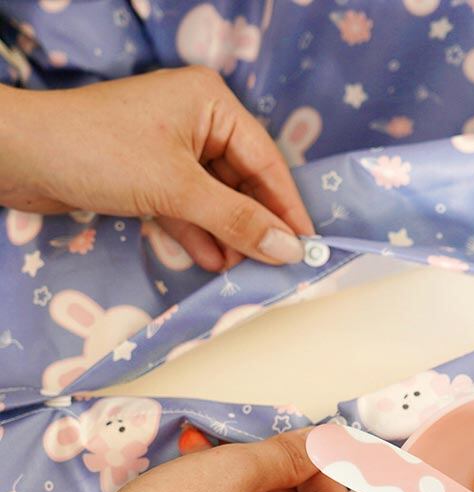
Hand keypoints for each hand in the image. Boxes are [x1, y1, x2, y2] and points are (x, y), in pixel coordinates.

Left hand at [0, 67, 313, 269]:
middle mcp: (197, 121)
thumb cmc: (101, 154)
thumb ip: (238, 220)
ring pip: (217, 198)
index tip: (309, 246)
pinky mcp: (151, 174)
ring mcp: (172, 149)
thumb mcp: (178, 188)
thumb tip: (290, 251)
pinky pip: (189, 206)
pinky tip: (215, 263)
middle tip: (278, 265)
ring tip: (247, 271)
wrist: (17, 156)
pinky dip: (200, 233)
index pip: (265, 160)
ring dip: (229, 235)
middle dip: (256, 225)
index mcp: (211, 103)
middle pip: (243, 181)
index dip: (288, 207)